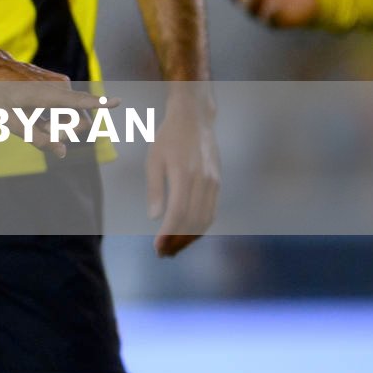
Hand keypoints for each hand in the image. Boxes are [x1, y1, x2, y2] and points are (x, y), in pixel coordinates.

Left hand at [0, 42, 103, 158]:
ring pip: (74, 115)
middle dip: (63, 132)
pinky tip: (36, 111)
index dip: (99, 104)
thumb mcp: (13, 124)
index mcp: (47, 95)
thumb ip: (38, 140)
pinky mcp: (63, 82)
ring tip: (34, 118)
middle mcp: (61, 86)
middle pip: (78, 122)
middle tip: (40, 129)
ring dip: (58, 123)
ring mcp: (63, 82)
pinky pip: (68, 106)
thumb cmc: (0, 98)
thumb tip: (62, 153)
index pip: (78, 102)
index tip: (118, 101)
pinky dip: (56, 114)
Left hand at [146, 89, 219, 256]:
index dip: (168, 234)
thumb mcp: (154, 160)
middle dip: (178, 241)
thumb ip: (155, 189)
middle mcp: (202, 182)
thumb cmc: (169, 138)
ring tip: (174, 247)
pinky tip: (188, 233)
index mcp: (184, 175)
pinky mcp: (218, 183)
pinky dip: (200, 227)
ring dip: (190, 238)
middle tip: (163, 252)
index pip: (178, 213)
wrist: (195, 119)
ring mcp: (213, 183)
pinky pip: (211, 211)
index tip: (158, 247)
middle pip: (193, 221)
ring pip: (205, 220)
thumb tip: (154, 217)